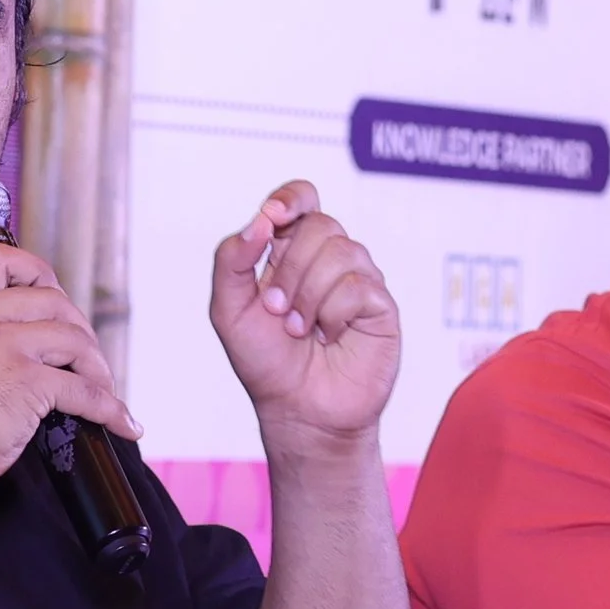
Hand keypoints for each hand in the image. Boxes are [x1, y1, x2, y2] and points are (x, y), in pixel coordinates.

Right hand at [0, 242, 136, 505]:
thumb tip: (26, 345)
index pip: (1, 258)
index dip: (37, 272)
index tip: (53, 297)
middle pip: (54, 300)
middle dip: (80, 329)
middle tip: (85, 360)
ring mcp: (6, 347)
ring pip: (76, 340)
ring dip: (97, 369)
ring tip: (102, 392)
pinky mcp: (27, 382)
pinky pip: (85, 390)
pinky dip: (110, 408)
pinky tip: (120, 423)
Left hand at [209, 183, 399, 451]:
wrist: (297, 410)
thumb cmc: (266, 362)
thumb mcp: (229, 309)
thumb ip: (232, 259)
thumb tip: (259, 220)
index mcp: (292, 251)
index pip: (302, 199)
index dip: (292, 197)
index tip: (273, 217)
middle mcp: (329, 260)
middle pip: (320, 224)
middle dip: (290, 268)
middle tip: (277, 309)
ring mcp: (359, 280)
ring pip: (341, 252)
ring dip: (309, 297)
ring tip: (301, 330)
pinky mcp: (380, 305)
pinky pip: (359, 286)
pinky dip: (333, 316)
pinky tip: (329, 338)